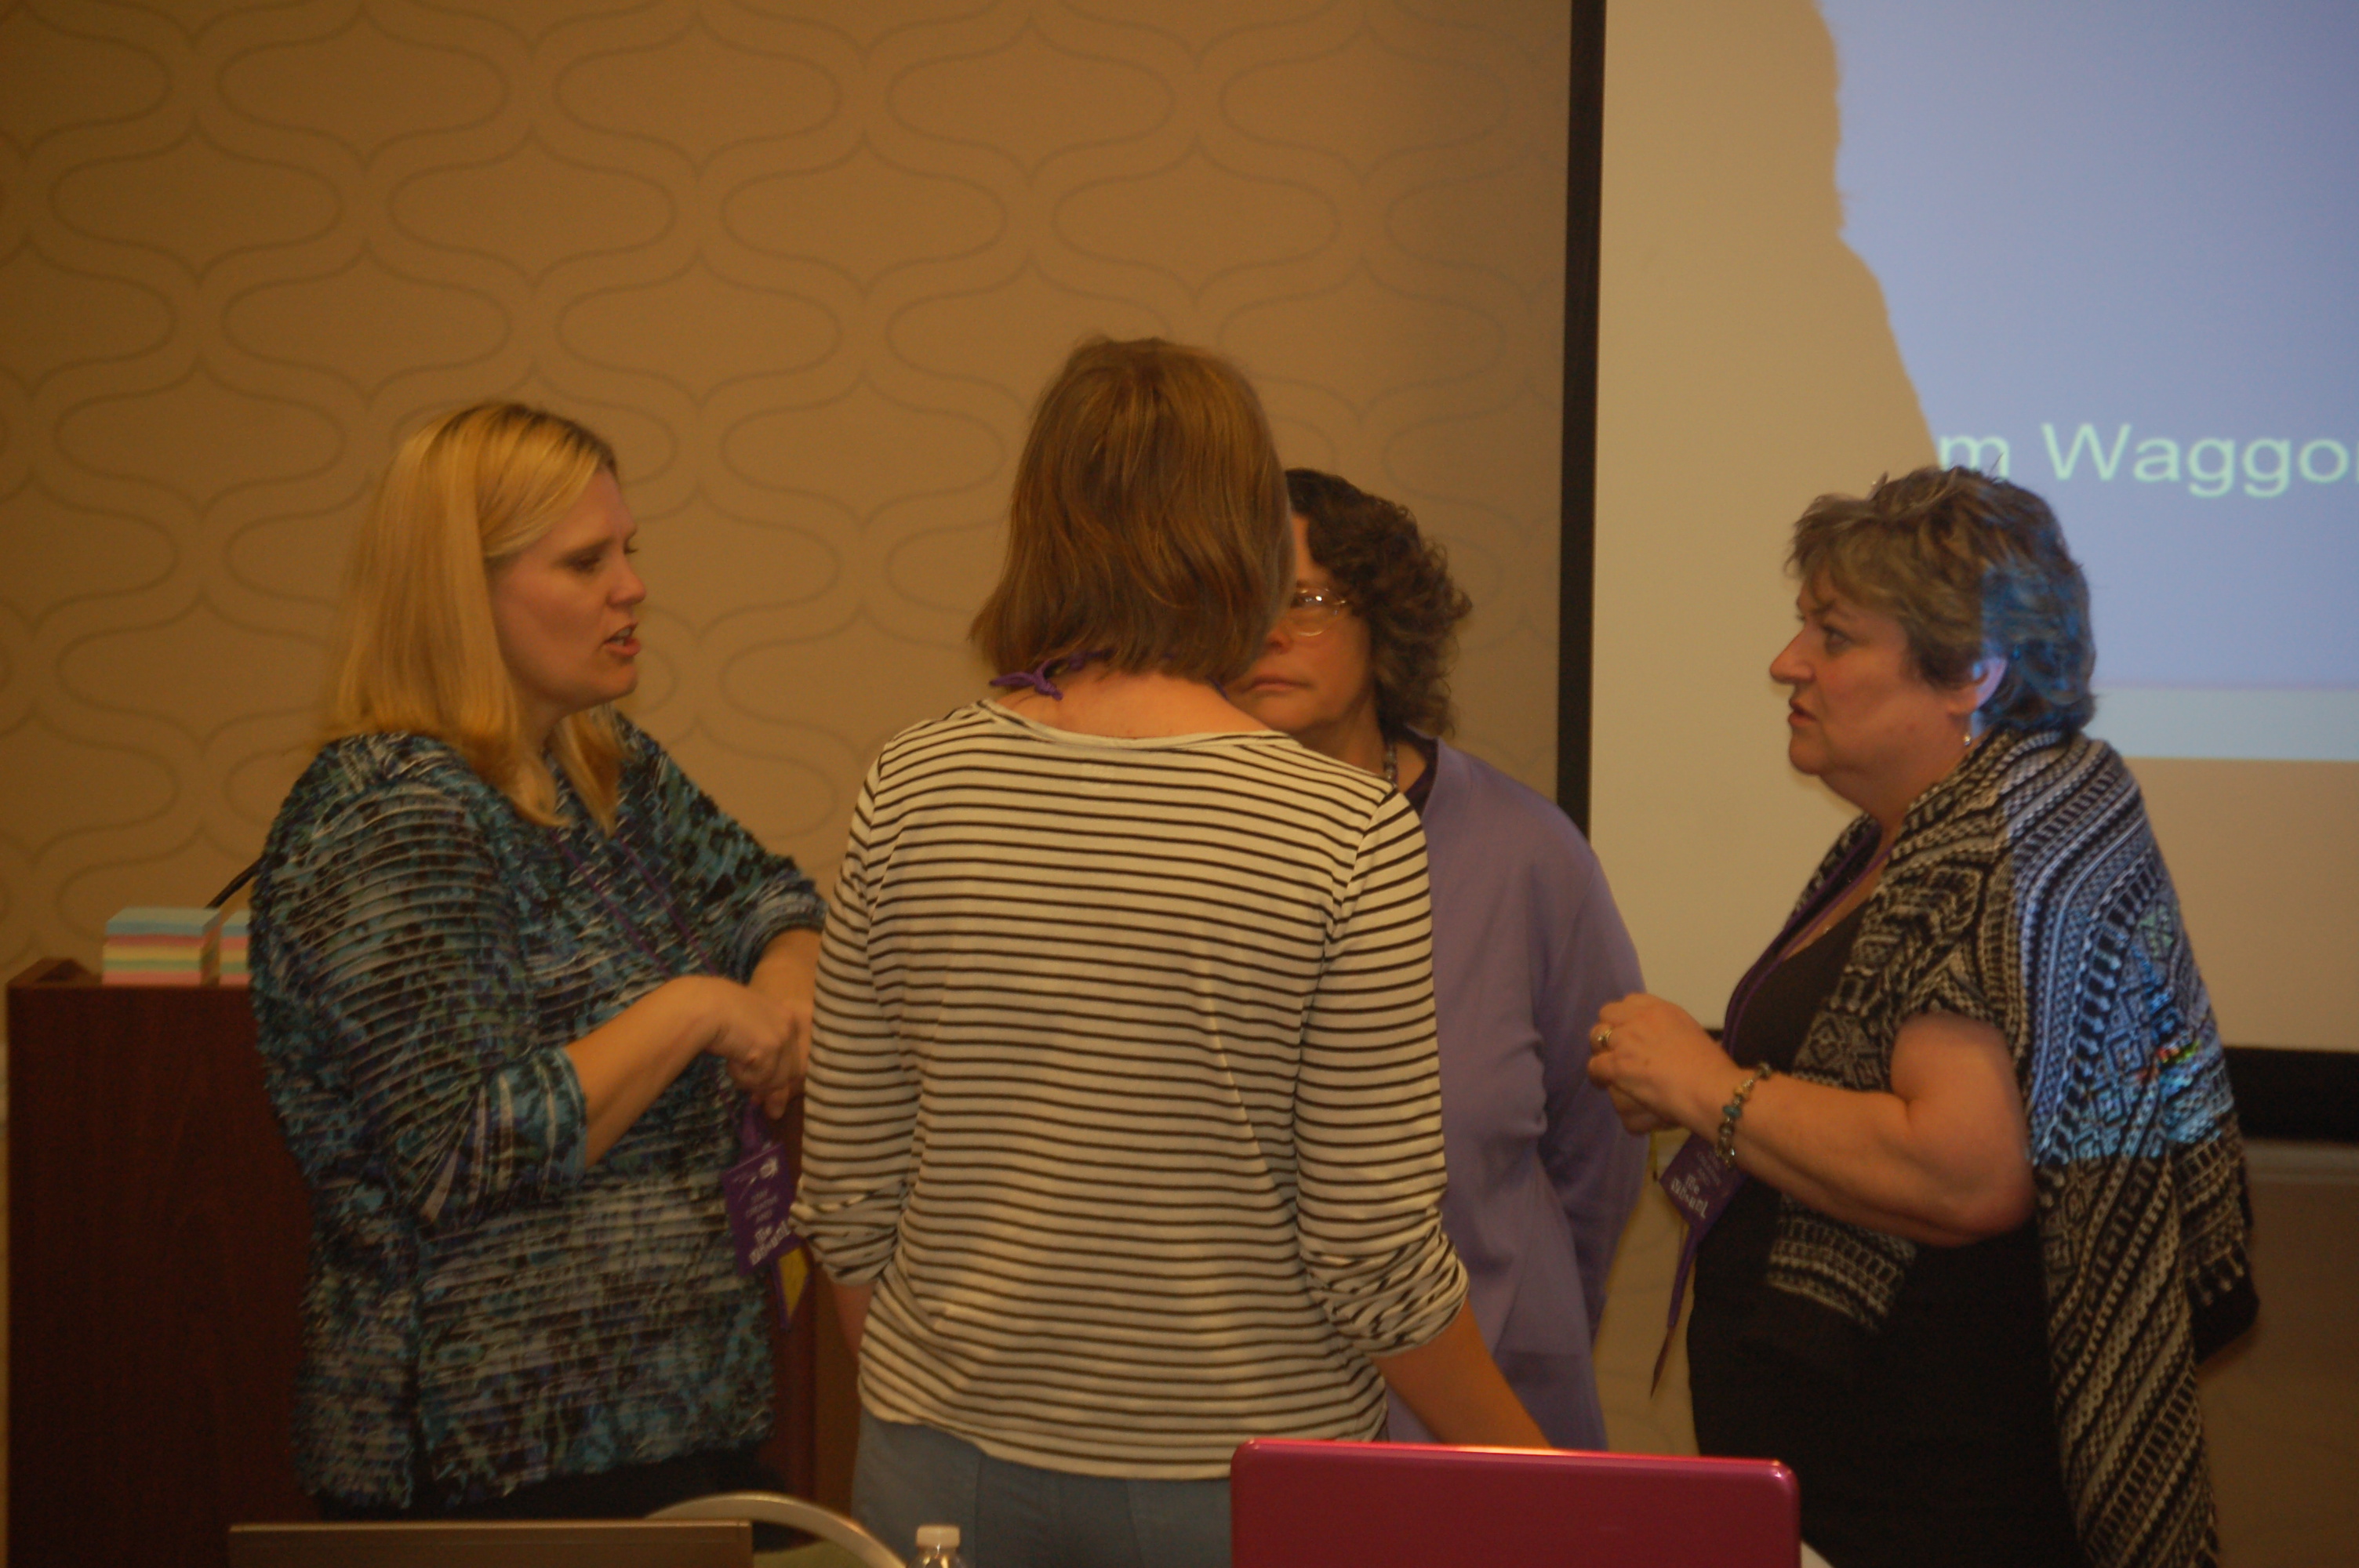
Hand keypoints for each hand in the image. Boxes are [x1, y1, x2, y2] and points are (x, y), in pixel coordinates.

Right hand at [672, 976, 800, 1117]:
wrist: (700, 1006)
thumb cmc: (715, 1016)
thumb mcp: (745, 1037)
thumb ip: (763, 1063)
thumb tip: (776, 1110)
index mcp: (786, 1015)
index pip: (796, 1058)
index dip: (780, 1078)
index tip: (764, 1093)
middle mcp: (789, 1024)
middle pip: (791, 1072)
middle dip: (770, 1087)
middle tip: (755, 1098)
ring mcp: (782, 1035)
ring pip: (777, 1079)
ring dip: (753, 1080)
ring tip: (733, 1064)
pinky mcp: (770, 1048)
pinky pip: (761, 1079)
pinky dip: (743, 1077)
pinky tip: (730, 1061)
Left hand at [1585, 993, 1742, 1137]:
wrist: (1709, 1087)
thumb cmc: (1712, 1069)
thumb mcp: (1693, 1036)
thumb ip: (1672, 1033)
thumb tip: (1668, 1043)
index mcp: (1662, 1009)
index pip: (1630, 1001)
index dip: (1625, 1018)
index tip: (1628, 1032)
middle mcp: (1640, 1018)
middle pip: (1608, 1015)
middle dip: (1609, 1031)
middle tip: (1615, 1049)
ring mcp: (1625, 1040)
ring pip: (1596, 1037)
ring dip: (1601, 1051)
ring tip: (1607, 1066)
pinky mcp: (1616, 1064)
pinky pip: (1594, 1067)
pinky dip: (1598, 1076)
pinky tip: (1604, 1083)